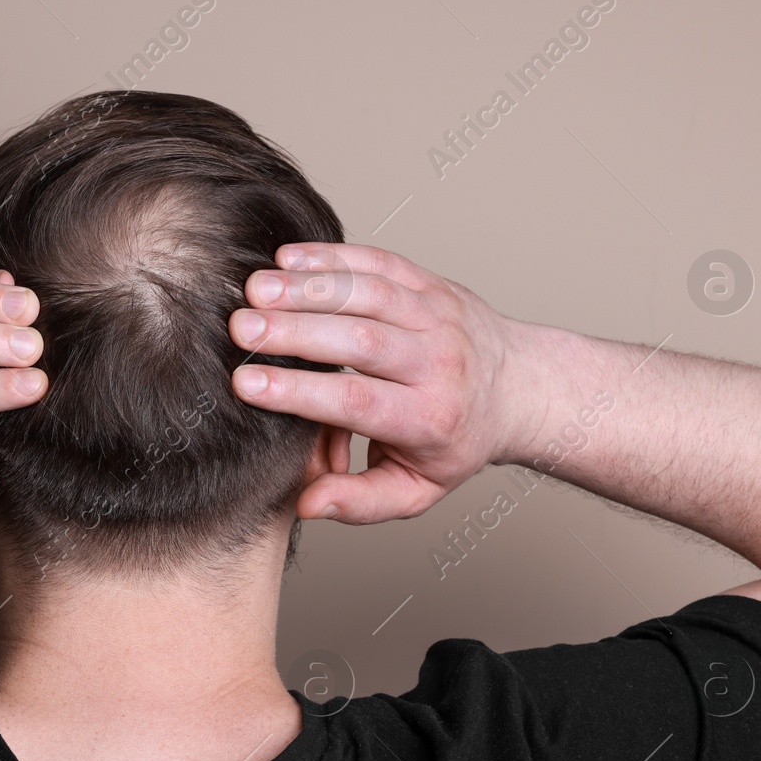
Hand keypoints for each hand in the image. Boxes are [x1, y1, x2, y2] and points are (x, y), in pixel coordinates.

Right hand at [227, 244, 525, 524]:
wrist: (520, 388)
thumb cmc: (456, 441)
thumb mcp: (416, 489)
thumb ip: (361, 501)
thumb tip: (308, 504)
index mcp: (429, 418)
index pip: (358, 403)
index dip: (300, 393)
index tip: (246, 384)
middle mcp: (436, 363)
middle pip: (360, 342)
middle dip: (295, 333)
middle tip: (240, 329)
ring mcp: (436, 316)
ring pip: (368, 294)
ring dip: (308, 288)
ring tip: (255, 289)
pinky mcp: (430, 284)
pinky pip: (380, 263)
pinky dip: (333, 257)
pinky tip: (287, 258)